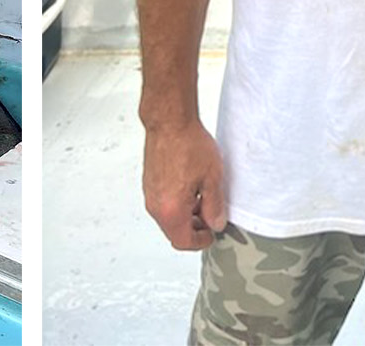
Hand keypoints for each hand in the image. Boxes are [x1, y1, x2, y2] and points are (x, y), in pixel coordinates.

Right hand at [143, 119, 226, 249]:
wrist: (169, 121)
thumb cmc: (188, 144)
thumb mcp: (212, 179)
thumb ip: (215, 207)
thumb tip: (215, 223)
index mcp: (170, 210)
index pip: (184, 241)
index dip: (201, 241)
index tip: (212, 232)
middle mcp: (155, 205)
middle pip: (174, 231)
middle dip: (193, 228)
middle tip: (210, 215)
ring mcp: (150, 193)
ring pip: (168, 216)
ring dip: (185, 214)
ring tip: (202, 196)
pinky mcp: (148, 182)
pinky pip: (162, 202)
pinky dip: (176, 202)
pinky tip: (191, 185)